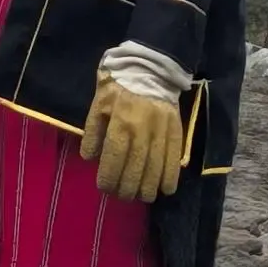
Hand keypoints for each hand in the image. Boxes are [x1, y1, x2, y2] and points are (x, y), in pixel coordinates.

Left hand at [78, 68, 189, 203]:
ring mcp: (162, 133)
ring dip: (148, 188)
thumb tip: (90, 158)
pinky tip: (165, 190)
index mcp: (120, 123)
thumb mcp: (98, 105)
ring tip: (142, 196)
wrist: (151, 69)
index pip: (114, 159)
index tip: (105, 188)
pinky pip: (175, 160)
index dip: (109, 178)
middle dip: (127, 188)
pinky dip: (171, 177)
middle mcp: (142, 131)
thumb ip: (93, 132)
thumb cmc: (119, 87)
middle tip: (122, 196)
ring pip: (156, 168)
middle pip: (135, 169)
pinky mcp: (177, 132)